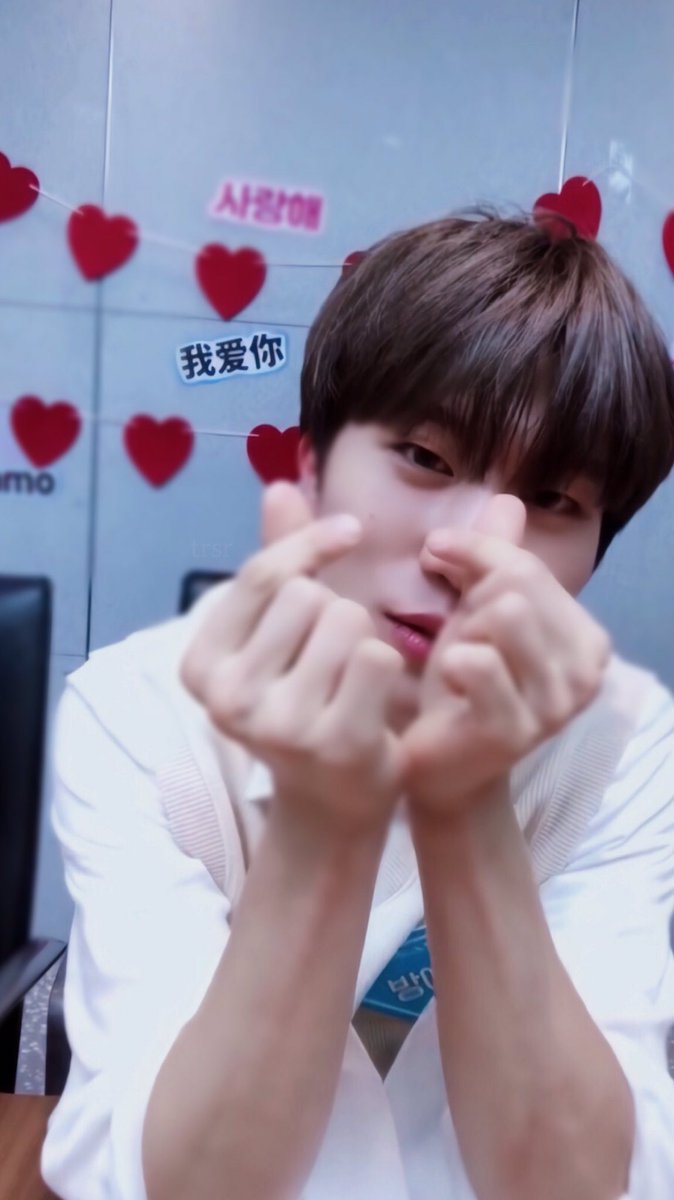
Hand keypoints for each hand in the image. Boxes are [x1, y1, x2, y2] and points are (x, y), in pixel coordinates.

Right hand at [180, 481, 406, 836]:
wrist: (333, 800)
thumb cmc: (305, 700)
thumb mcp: (278, 634)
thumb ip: (279, 561)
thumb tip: (278, 484)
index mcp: (201, 665)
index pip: (260, 574)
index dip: (310, 541)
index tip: (350, 532)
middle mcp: (227, 697)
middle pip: (306, 594)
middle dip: (334, 607)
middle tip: (331, 655)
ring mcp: (279, 723)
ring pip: (345, 618)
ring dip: (362, 636)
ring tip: (349, 678)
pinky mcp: (334, 741)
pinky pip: (377, 656)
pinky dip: (387, 667)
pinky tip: (373, 699)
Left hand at [400, 496, 611, 815]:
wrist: (439, 765)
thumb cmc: (462, 685)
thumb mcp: (477, 611)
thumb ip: (494, 557)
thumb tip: (505, 498)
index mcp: (587, 639)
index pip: (527, 564)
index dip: (474, 553)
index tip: (438, 556)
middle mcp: (588, 672)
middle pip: (518, 583)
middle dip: (471, 598)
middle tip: (453, 631)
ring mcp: (557, 705)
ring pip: (506, 612)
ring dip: (464, 632)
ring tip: (456, 661)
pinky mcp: (516, 729)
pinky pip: (479, 661)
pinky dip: (451, 662)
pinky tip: (447, 686)